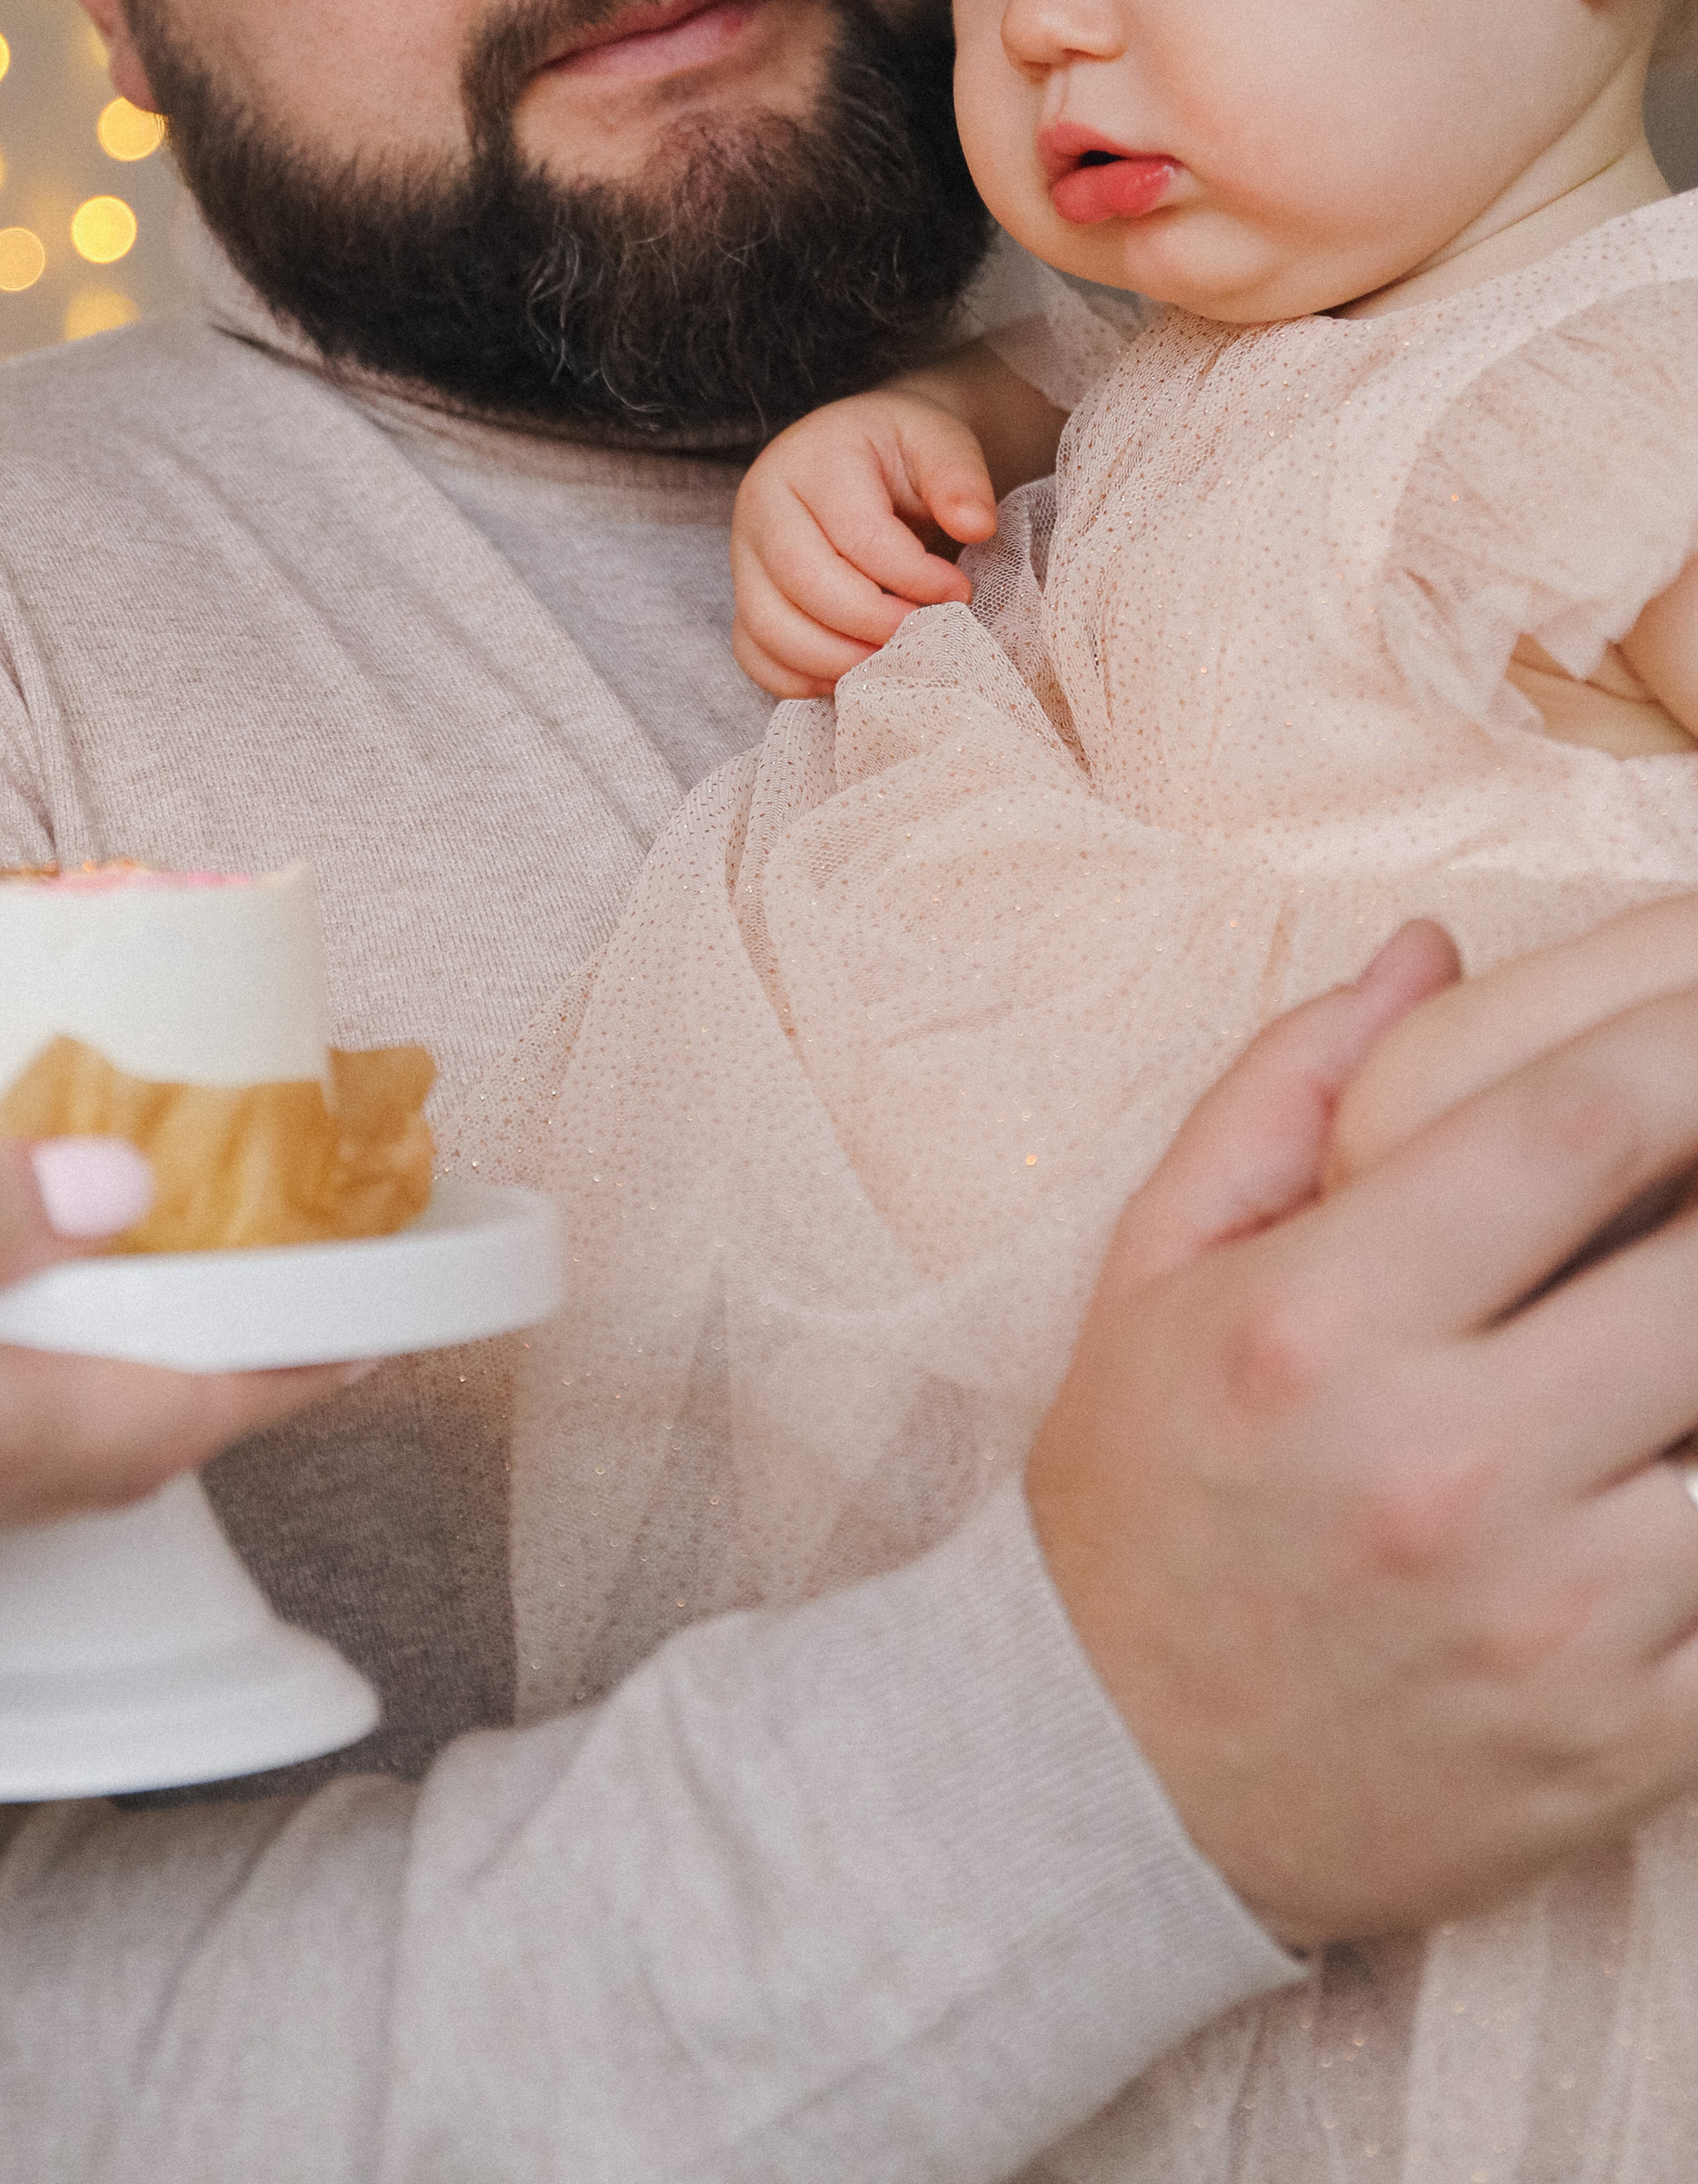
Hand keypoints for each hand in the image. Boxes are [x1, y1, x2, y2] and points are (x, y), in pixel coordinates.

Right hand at [731, 387, 997, 698]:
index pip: (857, 535)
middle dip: (874, 625)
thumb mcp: (939, 442)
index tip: (959, 593)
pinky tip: (855, 672)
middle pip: (803, 584)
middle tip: (926, 636)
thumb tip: (975, 525)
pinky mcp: (743, 597)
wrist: (865, 455)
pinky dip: (802, 679)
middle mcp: (762, 505)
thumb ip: (958, 476)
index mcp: (812, 459)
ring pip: (768, 628)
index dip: (913, 577)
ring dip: (839, 660)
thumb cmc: (903, 453)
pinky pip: (754, 655)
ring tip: (895, 658)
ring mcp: (743, 556)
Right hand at [1029, 915, 1697, 1943]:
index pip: (1574, 1126)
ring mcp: (1547, 1620)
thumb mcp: (1154, 1268)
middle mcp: (1442, 1467)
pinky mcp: (1619, 1745)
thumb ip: (1286, 1091)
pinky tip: (1680, 1451)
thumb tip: (1431, 952)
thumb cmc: (1135, 1500)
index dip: (1686, 1042)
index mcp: (1321, 1326)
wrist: (1100, 1787)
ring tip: (1681, 1319)